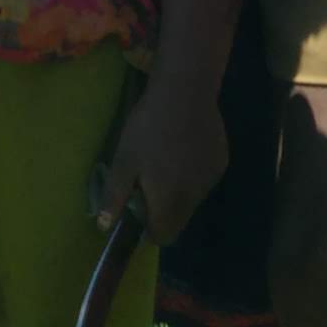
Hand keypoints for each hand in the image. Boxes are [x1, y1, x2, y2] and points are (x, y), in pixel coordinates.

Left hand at [94, 74, 232, 242]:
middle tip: (147, 185)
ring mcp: (211, 178)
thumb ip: (115, 197)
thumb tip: (105, 227)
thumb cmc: (148, 127)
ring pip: (192, 200)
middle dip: (162, 212)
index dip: (149, 232)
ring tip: (165, 163)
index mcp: (169, 200)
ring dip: (178, 193)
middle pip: (179, 220)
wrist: (185, 91)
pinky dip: (191, 176)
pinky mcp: (221, 161)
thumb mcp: (123, 160)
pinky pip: (203, 180)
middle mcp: (195, 196)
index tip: (137, 214)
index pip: (163, 235)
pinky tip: (182, 150)